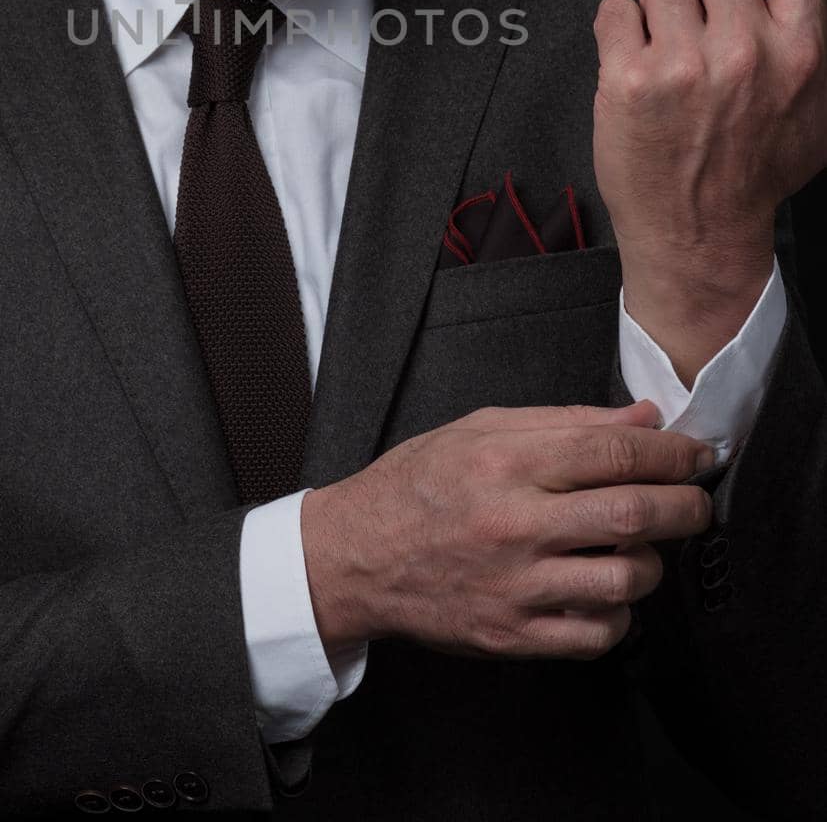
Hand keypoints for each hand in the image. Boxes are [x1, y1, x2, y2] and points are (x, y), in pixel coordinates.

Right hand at [301, 399, 713, 660]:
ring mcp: (515, 586)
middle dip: (686, 505)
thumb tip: (642, 417)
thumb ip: (564, 421)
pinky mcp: (513, 636)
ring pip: (626, 579)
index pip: (612, 451)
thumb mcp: (480, 429)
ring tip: (639, 546)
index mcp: (504, 462)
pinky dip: (619, 613)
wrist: (356, 556)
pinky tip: (604, 590)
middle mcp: (513, 523)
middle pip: (633, 513)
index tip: (696, 453)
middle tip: (697, 501)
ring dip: (652, 562)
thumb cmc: (418, 485)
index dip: (670, 451)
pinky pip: (599, 634)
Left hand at [592, 0, 826, 305]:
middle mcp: (746, 51)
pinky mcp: (629, 79)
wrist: (698, 235)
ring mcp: (685, 64)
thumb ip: (809, 45)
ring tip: (666, 54)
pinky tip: (634, 66)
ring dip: (657, 10)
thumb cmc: (753, 173)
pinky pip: (614, 9)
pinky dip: (618, 31)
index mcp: (801, 49)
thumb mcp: (816, 111)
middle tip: (696, 28)